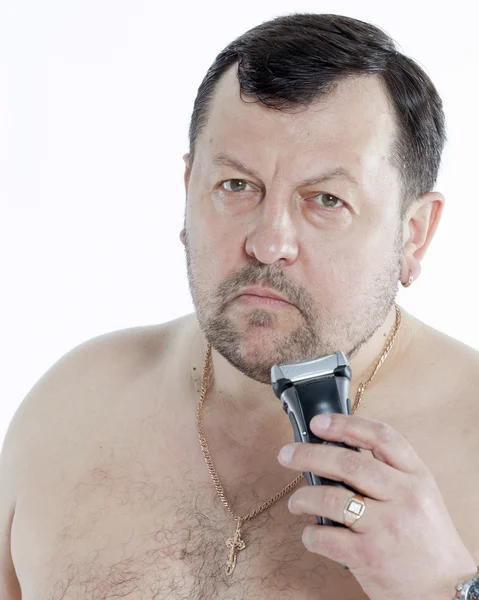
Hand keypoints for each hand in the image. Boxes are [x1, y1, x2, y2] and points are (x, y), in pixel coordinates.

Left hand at [277, 413, 476, 599]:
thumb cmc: (428, 542)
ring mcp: (386, 526)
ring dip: (304, 497)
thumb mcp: (420, 496)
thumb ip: (389, 473)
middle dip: (309, 454)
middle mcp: (403, 496)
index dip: (345, 424)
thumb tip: (339, 452)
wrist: (447, 592)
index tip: (319, 422)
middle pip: (348, 462)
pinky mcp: (369, 556)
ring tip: (296, 502)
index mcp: (416, 477)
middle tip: (286, 454)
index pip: (381, 436)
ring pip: (330, 498)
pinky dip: (311, 535)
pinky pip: (326, 537)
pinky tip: (311, 535)